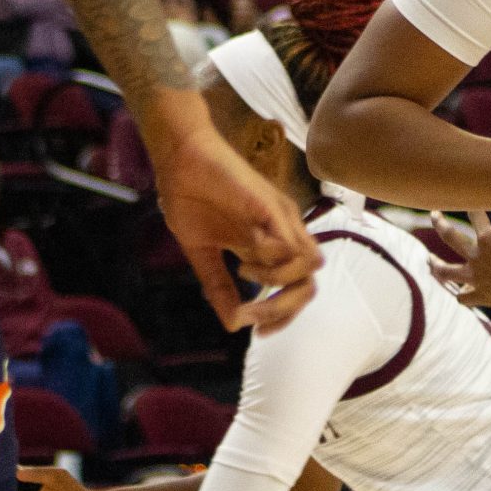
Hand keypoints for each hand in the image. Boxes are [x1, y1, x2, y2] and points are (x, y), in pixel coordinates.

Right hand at [150, 118, 321, 330]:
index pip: (299, 289)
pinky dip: (271, 259)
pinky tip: (243, 256)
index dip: (284, 316)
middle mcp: (284, 234)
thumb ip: (219, 288)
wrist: (180, 160)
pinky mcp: (270, 206)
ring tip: (243, 270)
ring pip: (309, 264)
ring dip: (275, 281)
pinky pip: (290, 241)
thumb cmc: (192, 199)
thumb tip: (232, 325)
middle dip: (282, 309)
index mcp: (270, 247)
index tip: (256, 330)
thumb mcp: (204, 254)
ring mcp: (281, 219)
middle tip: (251, 314)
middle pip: (310, 284)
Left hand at [428, 208, 490, 314]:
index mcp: (488, 238)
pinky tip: (462, 289)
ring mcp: (476, 278)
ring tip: (429, 260)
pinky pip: (463, 297)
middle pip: (450, 236)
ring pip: (445, 271)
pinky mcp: (481, 296)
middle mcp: (477, 257)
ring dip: (435, 264)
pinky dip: (462, 292)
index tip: (471, 199)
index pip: (475, 215)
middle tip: (434, 215)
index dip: (473, 205)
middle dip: (440, 223)